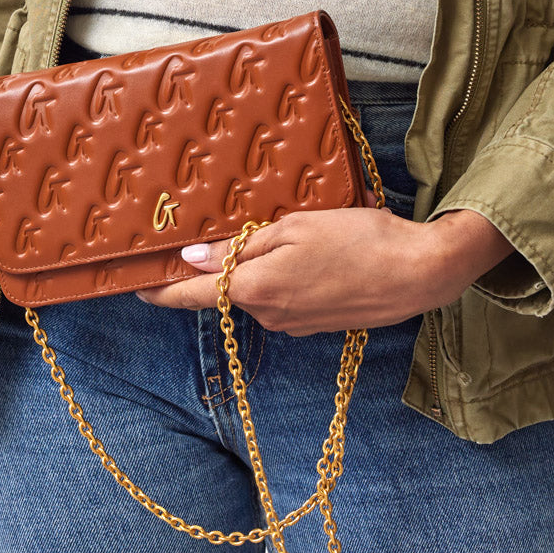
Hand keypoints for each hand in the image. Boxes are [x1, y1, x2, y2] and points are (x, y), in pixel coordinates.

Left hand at [134, 190, 515, 334]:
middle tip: (217, 235)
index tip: (134, 288)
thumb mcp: (293, 228)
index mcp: (254, 289)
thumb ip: (241, 247)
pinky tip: (315, 255)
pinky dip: (289, 278)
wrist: (419, 273)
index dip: (159, 291)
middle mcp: (268, 314)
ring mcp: (294, 324)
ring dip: (262, 269)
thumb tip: (192, 258)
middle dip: (222, 267)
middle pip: (227, 290)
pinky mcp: (317, 324)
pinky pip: (287, 298)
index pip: (190, 295)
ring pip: (260, 292)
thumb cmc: (358, 241)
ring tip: (289, 234)